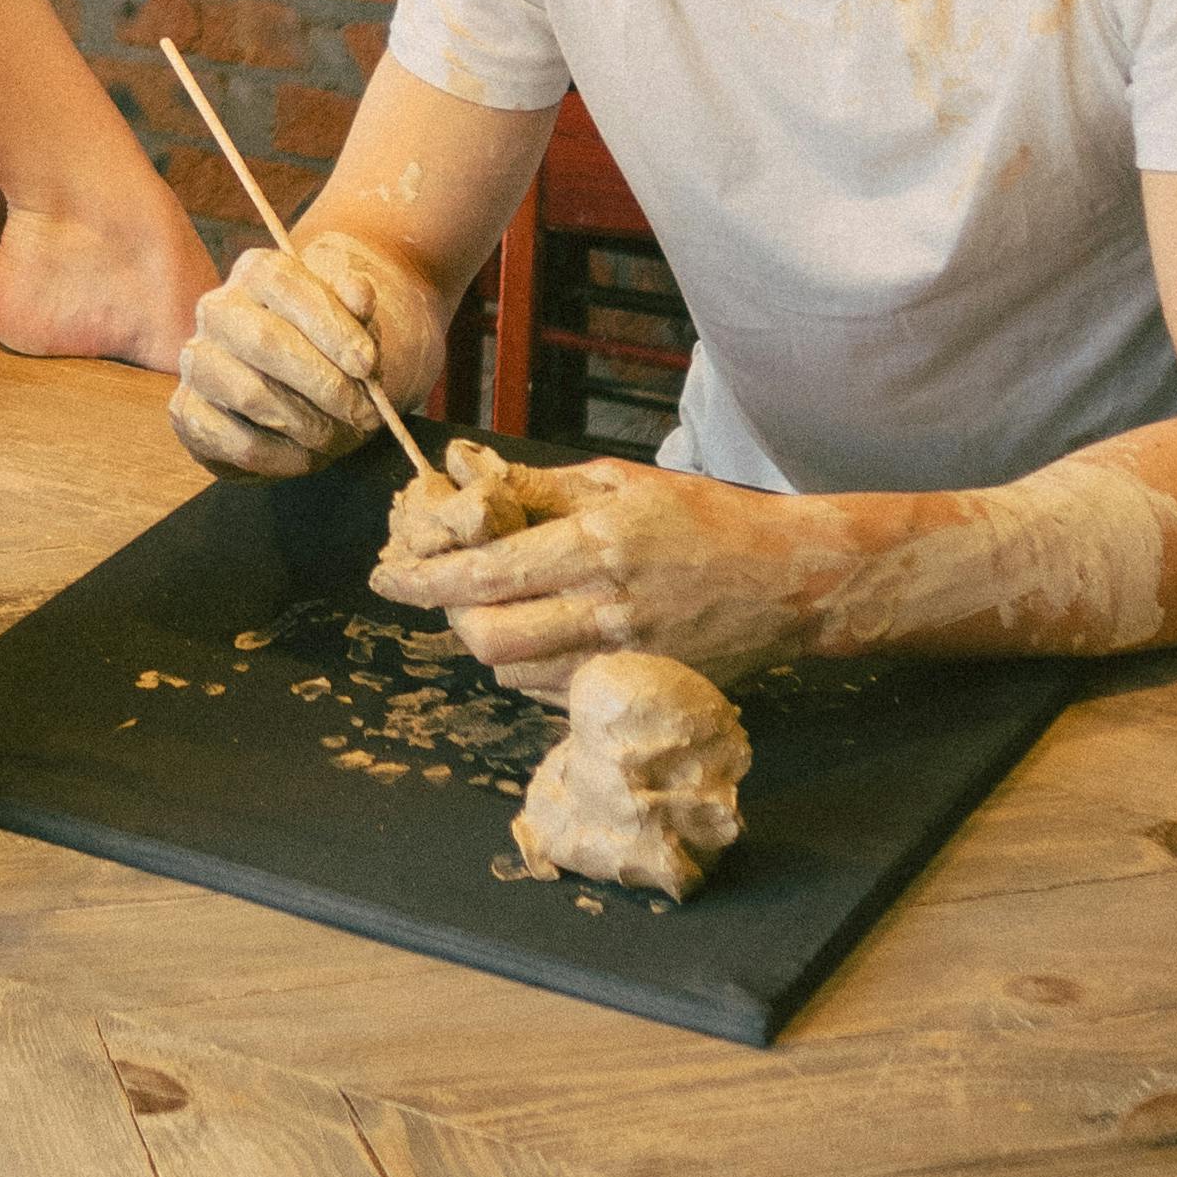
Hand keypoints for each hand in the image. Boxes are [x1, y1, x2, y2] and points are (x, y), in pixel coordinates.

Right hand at [170, 229, 434, 478]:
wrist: (298, 395)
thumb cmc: (327, 349)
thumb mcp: (351, 320)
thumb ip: (356, 301)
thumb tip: (361, 295)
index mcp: (256, 272)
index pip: (286, 284)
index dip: (331, 325)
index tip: (367, 365)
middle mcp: (217, 309)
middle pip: (265, 340)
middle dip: (324, 383)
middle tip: (363, 412)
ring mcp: (196, 361)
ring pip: (250, 394)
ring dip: (308, 424)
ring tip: (338, 435)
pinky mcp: (187, 412)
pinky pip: (238, 442)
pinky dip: (284, 456)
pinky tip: (307, 453)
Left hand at [376, 460, 835, 692]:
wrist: (789, 582)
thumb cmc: (705, 518)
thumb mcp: (619, 480)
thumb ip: (541, 490)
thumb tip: (467, 485)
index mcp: (595, 546)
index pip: (485, 574)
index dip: (423, 579)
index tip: (387, 575)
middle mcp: (604, 611)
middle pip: (488, 640)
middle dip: (448, 616)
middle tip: (443, 590)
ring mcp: (623, 661)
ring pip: (515, 676)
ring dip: (486, 644)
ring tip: (490, 607)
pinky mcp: (638, 692)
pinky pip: (554, 696)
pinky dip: (528, 670)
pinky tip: (537, 633)